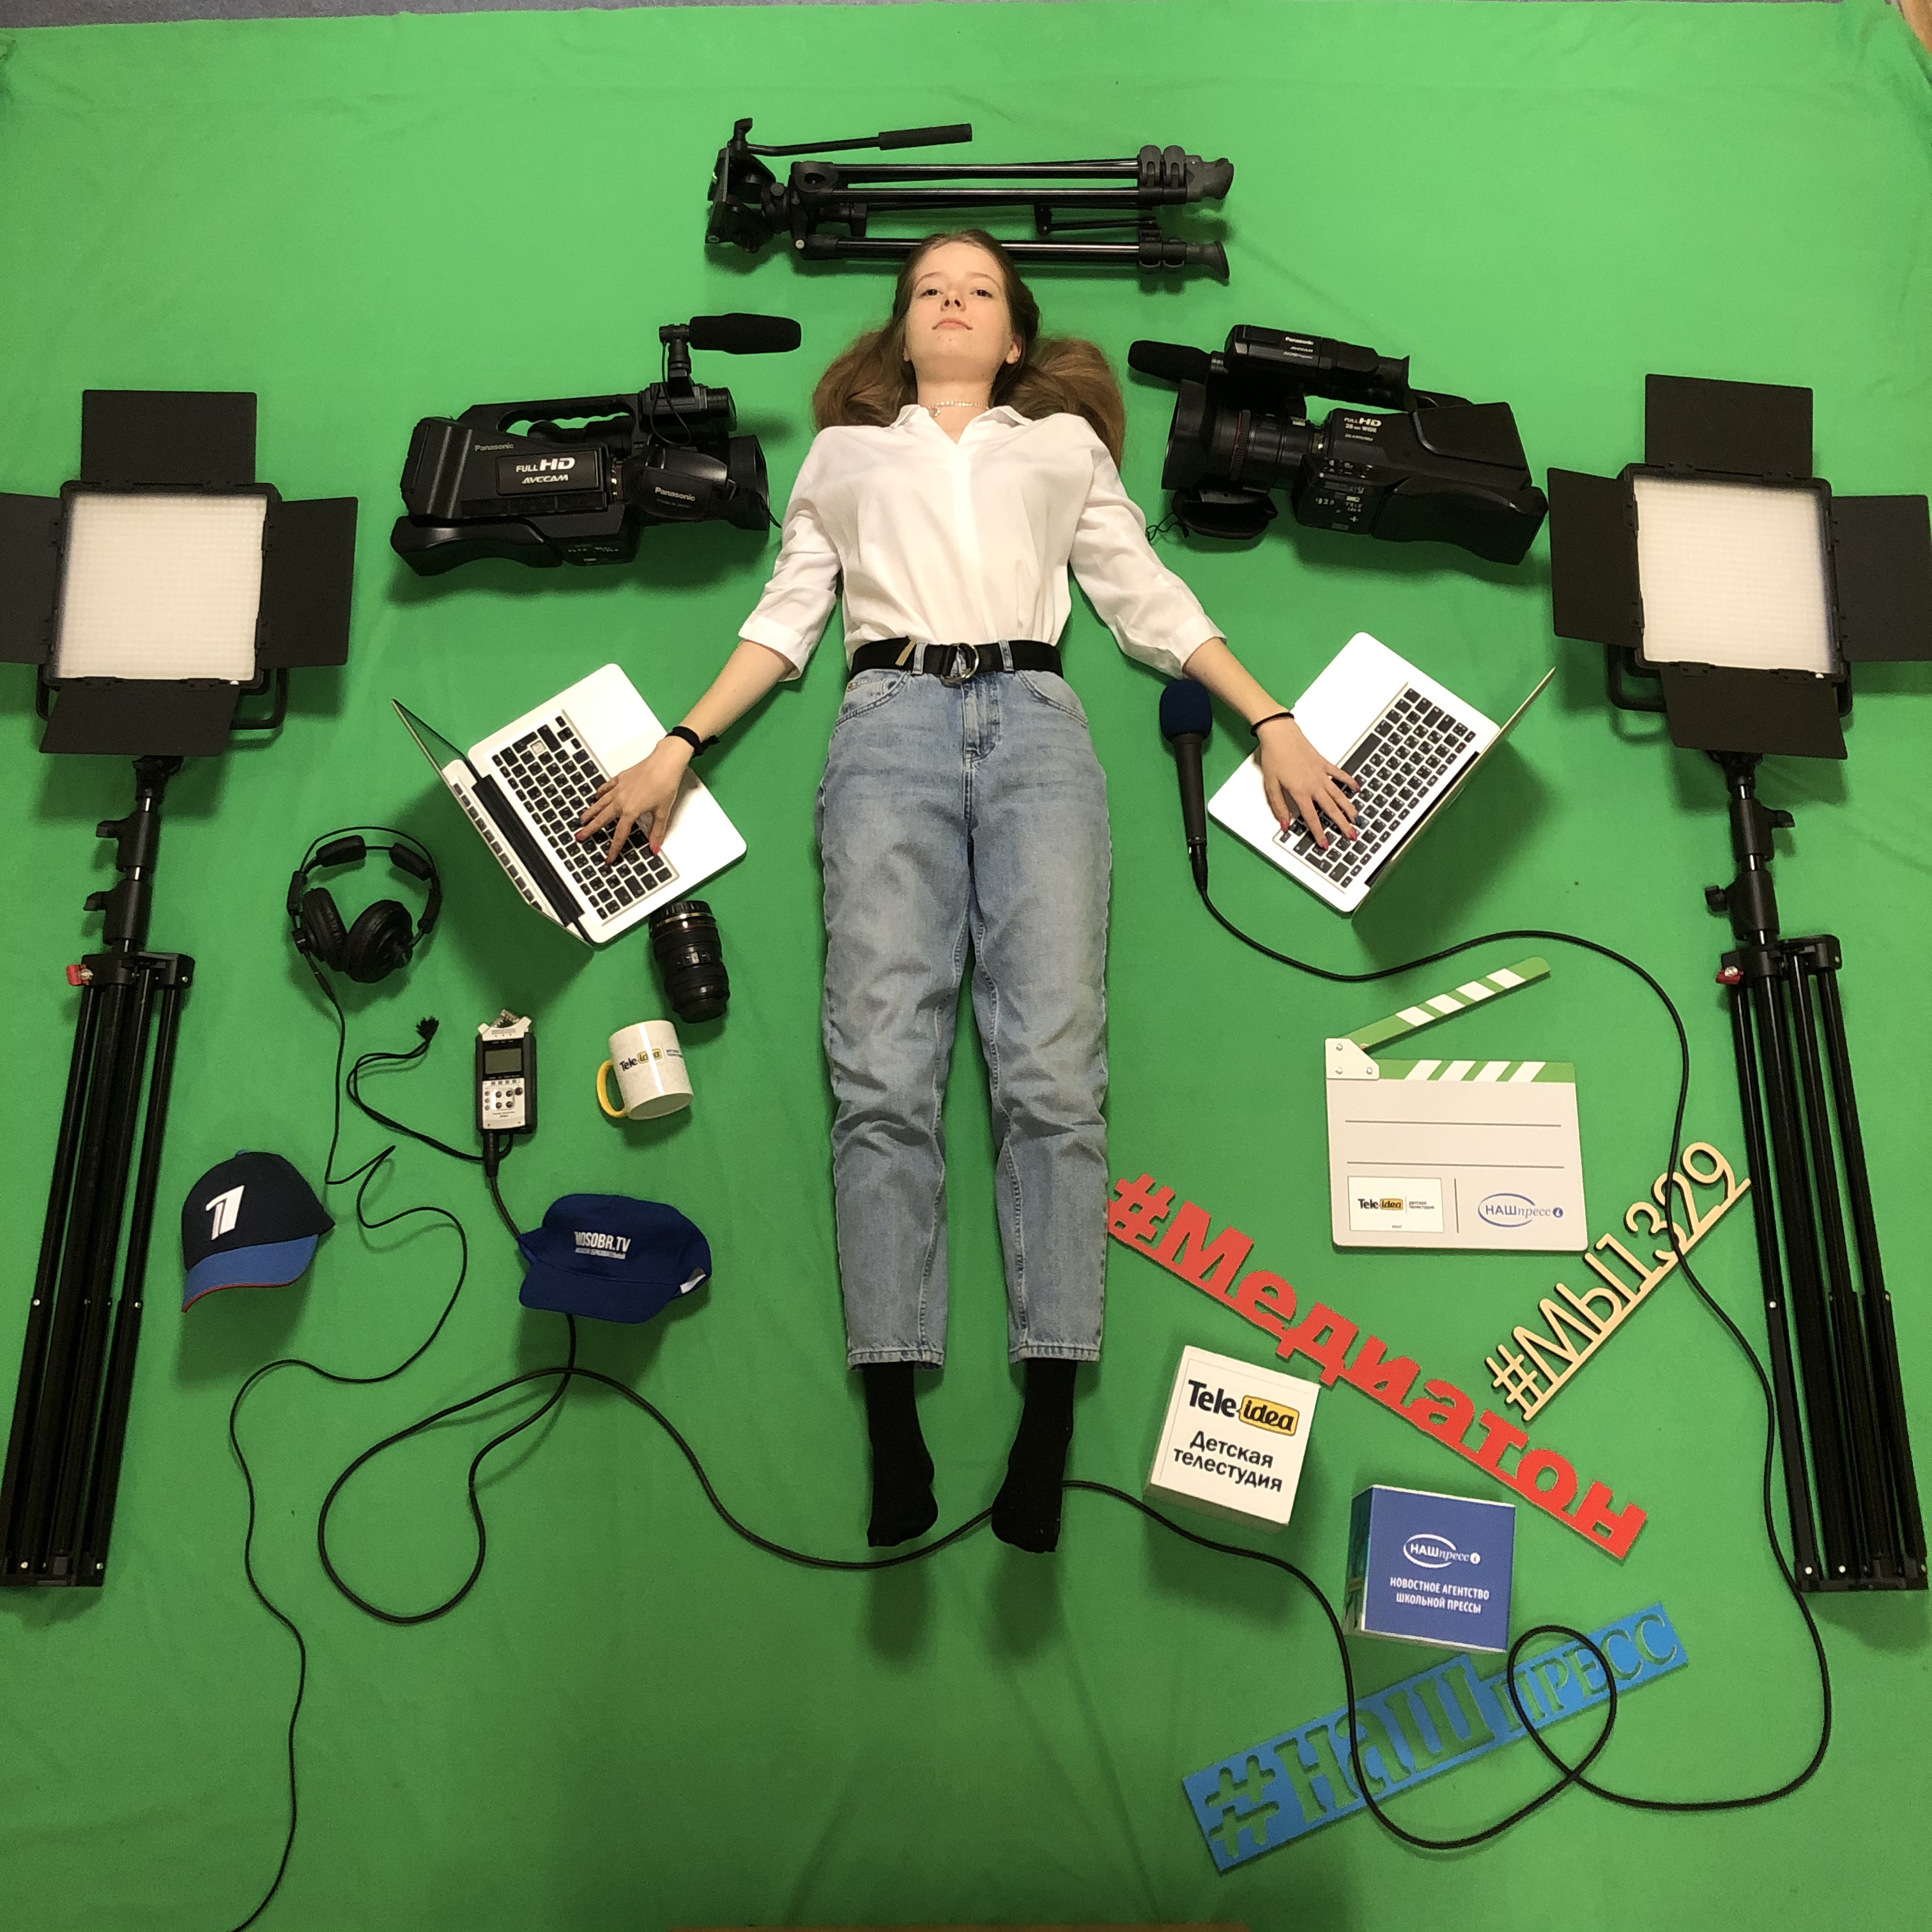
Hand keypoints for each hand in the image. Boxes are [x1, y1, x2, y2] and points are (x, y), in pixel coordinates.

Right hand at [578, 738, 690, 861]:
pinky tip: (595, 796)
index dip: (613, 848)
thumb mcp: (662, 812)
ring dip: (590, 812)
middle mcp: (620, 800)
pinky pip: (605, 787)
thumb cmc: (665, 784)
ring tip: (581, 820)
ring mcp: (619, 788)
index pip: (619, 835)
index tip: (609, 858)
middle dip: (590, 829)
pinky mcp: (620, 778)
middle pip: (602, 819)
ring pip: (599, 803)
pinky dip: (599, 793)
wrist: (665, 762)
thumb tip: (654, 848)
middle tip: (580, 836)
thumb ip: (656, 832)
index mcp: (630, 811)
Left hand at [1255, 715, 1357, 849]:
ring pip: (1339, 795)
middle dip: (1342, 824)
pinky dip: (1349, 781)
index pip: (1312, 818)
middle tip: (1351, 835)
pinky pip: (1340, 775)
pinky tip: (1357, 788)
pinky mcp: (1324, 763)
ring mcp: (1321, 774)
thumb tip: (1285, 824)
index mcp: (1300, 792)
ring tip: (1357, 819)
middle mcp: (1314, 785)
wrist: (1280, 734)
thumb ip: (1279, 806)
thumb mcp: (1270, 785)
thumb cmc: (1274, 757)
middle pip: (1331, 809)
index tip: (1325, 843)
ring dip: (1349, 808)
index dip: (1319, 833)